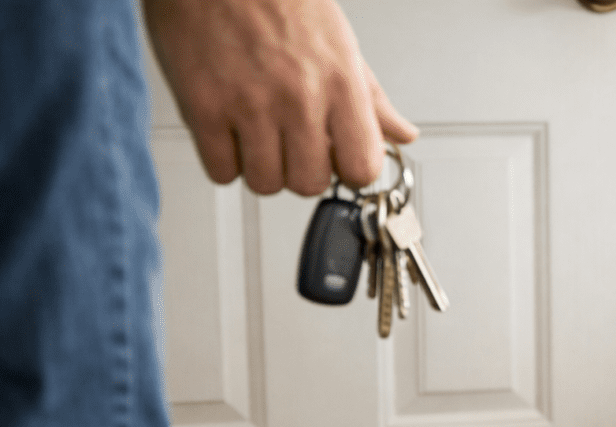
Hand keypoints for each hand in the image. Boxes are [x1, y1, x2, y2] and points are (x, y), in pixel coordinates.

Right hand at [142, 0, 417, 195]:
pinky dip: (224, 160)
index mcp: (339, 82)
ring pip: (265, 183)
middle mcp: (298, 97)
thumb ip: (370, 98)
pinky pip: (221, 171)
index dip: (349, 171)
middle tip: (291, 143)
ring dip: (261, 167)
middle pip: (309, 184)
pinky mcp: (202, 107)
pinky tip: (229, 131)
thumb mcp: (340, 43)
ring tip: (257, 133)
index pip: (362, 168)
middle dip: (300, 171)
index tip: (338, 160)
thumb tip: (402, 133)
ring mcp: (249, 105)